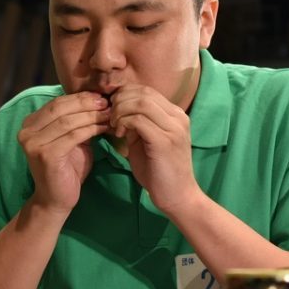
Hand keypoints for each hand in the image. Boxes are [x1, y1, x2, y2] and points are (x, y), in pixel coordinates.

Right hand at [18, 93, 110, 215]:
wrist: (56, 200)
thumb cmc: (66, 169)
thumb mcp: (71, 139)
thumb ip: (76, 121)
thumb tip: (96, 98)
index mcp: (30, 124)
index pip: (57, 103)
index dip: (80, 97)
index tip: (101, 97)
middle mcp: (26, 131)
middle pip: (61, 108)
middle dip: (86, 104)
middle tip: (107, 103)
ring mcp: (33, 143)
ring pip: (68, 121)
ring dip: (92, 116)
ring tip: (109, 114)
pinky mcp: (45, 154)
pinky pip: (73, 135)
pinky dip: (91, 129)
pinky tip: (104, 128)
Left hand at [109, 84, 198, 214]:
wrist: (178, 197)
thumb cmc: (159, 172)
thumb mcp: (146, 141)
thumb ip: (136, 124)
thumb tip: (117, 110)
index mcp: (175, 115)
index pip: (146, 90)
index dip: (124, 95)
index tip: (111, 110)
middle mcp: (178, 117)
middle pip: (143, 92)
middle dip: (120, 101)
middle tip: (110, 118)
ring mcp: (174, 128)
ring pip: (140, 102)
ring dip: (121, 111)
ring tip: (115, 126)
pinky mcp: (165, 141)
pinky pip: (139, 120)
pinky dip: (124, 123)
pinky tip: (119, 135)